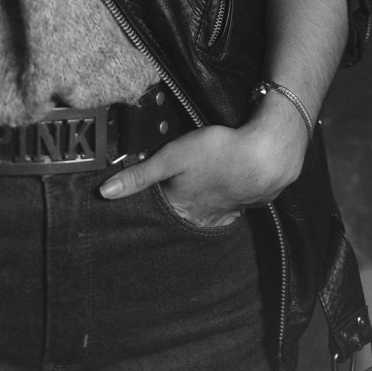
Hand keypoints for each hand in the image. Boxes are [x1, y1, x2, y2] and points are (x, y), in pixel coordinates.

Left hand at [96, 93, 308, 228]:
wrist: (266, 156)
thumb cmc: (217, 153)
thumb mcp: (171, 158)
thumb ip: (139, 176)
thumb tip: (104, 193)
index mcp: (181, 207)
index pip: (158, 211)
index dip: (150, 204)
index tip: (139, 205)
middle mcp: (201, 217)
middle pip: (181, 216)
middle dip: (174, 211)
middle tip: (169, 199)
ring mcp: (225, 213)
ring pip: (204, 215)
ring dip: (197, 210)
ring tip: (191, 200)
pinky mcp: (245, 204)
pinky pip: (228, 211)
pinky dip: (221, 206)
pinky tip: (220, 197)